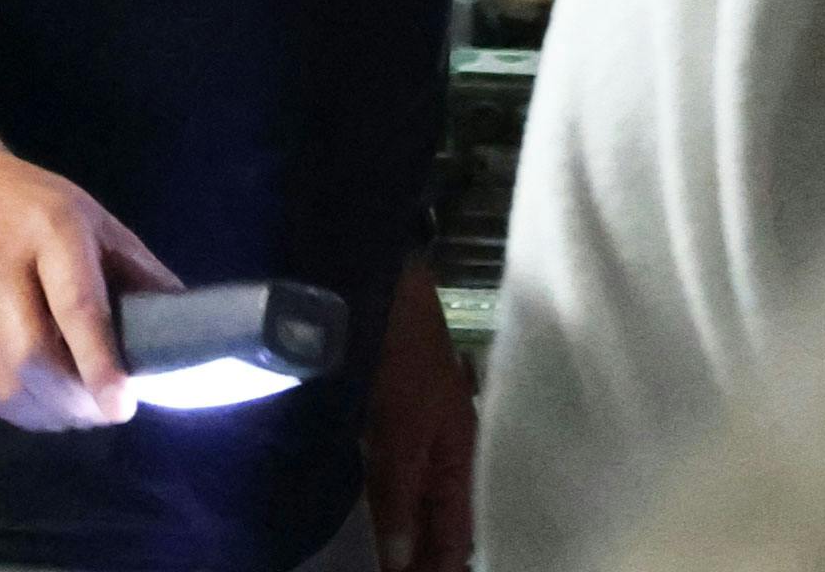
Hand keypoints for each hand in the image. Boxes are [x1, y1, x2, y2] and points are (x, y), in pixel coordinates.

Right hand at [0, 144, 180, 429]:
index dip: (100, 363)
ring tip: (79, 410)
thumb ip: (138, 273)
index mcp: (50, 229)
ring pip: (8, 384)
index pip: (76, 306)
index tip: (122, 406)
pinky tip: (44, 402)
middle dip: (77, 400)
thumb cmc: (33, 209)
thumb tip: (186, 328)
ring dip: (52, 413)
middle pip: (34, 357)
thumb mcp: (93, 221)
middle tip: (107, 412)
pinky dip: (21, 409)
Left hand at [363, 260, 474, 571]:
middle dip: (418, 556)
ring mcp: (418, 435)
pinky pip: (391, 477)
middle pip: (438, 524)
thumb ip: (400, 495)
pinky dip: (382, 503)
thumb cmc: (403, 354)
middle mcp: (446, 452)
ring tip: (373, 563)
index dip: (438, 570)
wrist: (386, 282)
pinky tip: (362, 517)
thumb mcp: (402, 431)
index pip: (457, 538)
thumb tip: (400, 561)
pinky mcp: (391, 419)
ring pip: (414, 503)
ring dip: (399, 533)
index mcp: (462, 457)